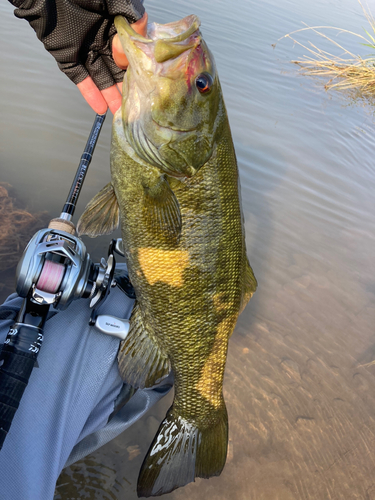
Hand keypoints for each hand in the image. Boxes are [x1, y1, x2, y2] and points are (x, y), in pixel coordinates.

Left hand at [11, 0, 147, 113]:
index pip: (131, 51)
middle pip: (118, 69)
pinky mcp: (66, 55)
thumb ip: (132, 17)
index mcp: (115, 25)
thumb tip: (137, 42)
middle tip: (138, 106)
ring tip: (121, 114)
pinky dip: (89, 93)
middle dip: (127, 88)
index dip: (138, 66)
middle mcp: (101, 38)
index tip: (145, 79)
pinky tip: (100, 108)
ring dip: (111, 96)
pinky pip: (79, 77)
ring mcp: (83, 48)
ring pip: (101, 76)